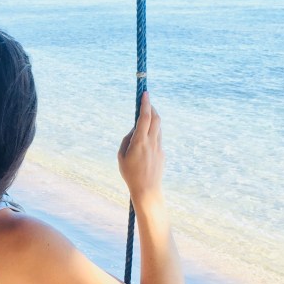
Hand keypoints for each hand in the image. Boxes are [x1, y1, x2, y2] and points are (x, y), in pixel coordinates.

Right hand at [117, 91, 164, 208]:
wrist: (147, 189)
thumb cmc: (130, 173)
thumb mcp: (121, 156)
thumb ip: (127, 139)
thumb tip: (134, 130)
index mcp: (140, 142)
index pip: (145, 117)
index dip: (145, 104)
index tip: (144, 93)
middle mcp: (151, 142)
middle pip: (156, 119)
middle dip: (151, 108)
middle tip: (146, 102)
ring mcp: (159, 147)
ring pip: (158, 128)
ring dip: (153, 120)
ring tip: (144, 118)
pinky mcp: (162, 153)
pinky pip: (157, 138)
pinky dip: (152, 132)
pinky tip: (146, 138)